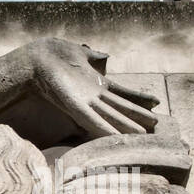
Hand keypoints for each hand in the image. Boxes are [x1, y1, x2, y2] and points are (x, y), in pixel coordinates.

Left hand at [27, 37, 158, 136]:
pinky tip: (115, 139)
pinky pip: (92, 122)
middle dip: (137, 118)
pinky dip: (105, 130)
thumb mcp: (80, 55)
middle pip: (120, 109)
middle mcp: (93, 97)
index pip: (122, 93)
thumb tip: (104, 57)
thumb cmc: (55, 55)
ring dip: (126, 128)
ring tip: (142, 138)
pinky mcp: (75, 108)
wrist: (36, 58)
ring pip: (111, 118)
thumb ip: (93, 57)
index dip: (138, 98)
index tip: (156, 102)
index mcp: (96, 85)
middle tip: (157, 127)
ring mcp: (85, 103)